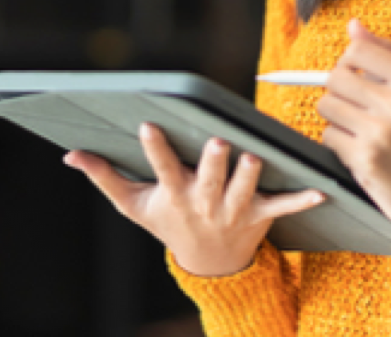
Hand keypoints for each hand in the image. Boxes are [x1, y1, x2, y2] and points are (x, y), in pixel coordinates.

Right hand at [65, 122, 325, 276]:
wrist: (209, 266)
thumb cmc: (169, 223)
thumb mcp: (134, 206)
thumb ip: (105, 177)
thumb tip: (70, 155)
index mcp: (176, 195)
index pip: (162, 169)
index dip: (155, 149)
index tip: (148, 125)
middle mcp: (205, 203)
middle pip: (210, 179)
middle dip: (213, 163)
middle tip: (215, 142)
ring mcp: (235, 210)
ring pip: (246, 189)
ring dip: (251, 174)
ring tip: (254, 155)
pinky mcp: (261, 215)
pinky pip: (284, 206)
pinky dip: (302, 199)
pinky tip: (321, 189)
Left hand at [316, 18, 390, 230]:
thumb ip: (385, 55)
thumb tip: (353, 26)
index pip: (357, 50)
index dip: (350, 62)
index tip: (357, 76)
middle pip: (336, 77)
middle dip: (339, 92)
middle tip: (357, 107)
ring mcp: (381, 132)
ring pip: (327, 106)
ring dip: (337, 119)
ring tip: (362, 130)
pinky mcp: (364, 158)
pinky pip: (328, 135)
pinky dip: (338, 143)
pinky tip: (361, 150)